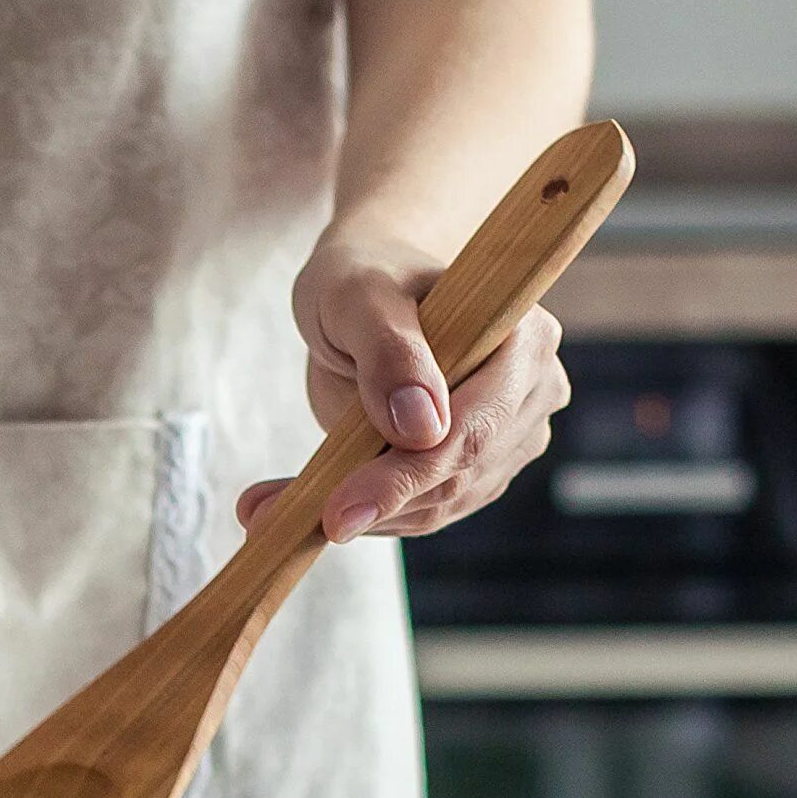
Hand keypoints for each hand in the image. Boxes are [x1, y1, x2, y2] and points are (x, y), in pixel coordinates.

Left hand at [236, 234, 569, 541]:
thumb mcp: (360, 297)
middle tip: (266, 518)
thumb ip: (389, 351)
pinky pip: (423, 510)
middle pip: (458, 475)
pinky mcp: (479, 468)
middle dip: (368, 504)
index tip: (337, 511)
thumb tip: (423, 427)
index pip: (471, 427)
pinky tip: (305, 506)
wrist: (367, 298)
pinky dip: (364, 515)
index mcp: (524, 337)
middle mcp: (533, 390)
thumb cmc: (363, 279)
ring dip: (356, 516)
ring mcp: (511, 435)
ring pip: (438, 504)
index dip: (406, 475)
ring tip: (263, 511)